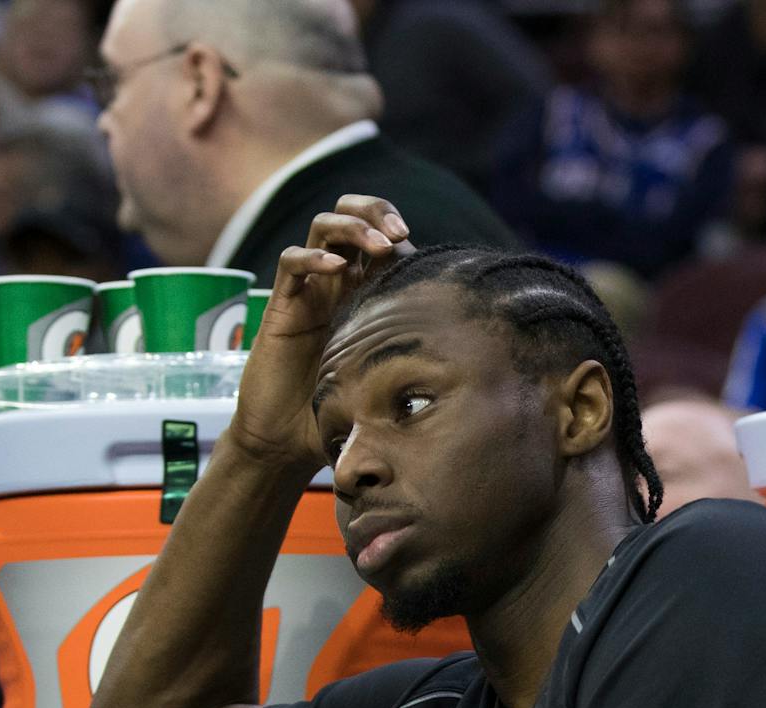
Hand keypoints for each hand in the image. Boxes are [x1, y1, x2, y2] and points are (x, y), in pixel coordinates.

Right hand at [227, 194, 413, 467]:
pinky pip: (292, 263)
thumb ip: (424, 365)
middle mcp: (338, 282)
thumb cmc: (343, 410)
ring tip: (377, 244)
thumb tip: (482, 369)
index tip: (424, 249)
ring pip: (323, 228)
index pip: (382, 237)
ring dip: (352, 226)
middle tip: (397, 233)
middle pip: (350, 215)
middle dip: (375, 212)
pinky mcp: (283, 305)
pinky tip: (336, 269)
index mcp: (366, 291)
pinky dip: (313, 257)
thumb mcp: (393, 382)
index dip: (399, 229)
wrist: (288, 438)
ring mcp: (310, 290)